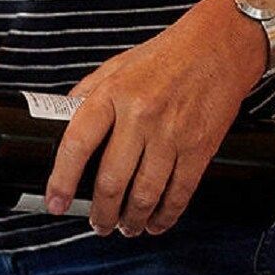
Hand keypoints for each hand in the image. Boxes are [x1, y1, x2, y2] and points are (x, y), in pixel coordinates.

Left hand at [44, 0, 264, 235]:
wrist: (218, 46)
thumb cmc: (164, 57)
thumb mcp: (115, 67)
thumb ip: (88, 95)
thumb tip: (61, 122)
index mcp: (112, 95)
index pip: (77, 144)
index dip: (62, 180)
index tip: (55, 202)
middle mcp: (140, 116)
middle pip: (112, 180)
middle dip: (101, 212)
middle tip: (97, 224)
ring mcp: (172, 134)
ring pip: (145, 194)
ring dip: (132, 220)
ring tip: (125, 228)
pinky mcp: (200, 147)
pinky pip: (180, 192)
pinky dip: (166, 215)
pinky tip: (157, 223)